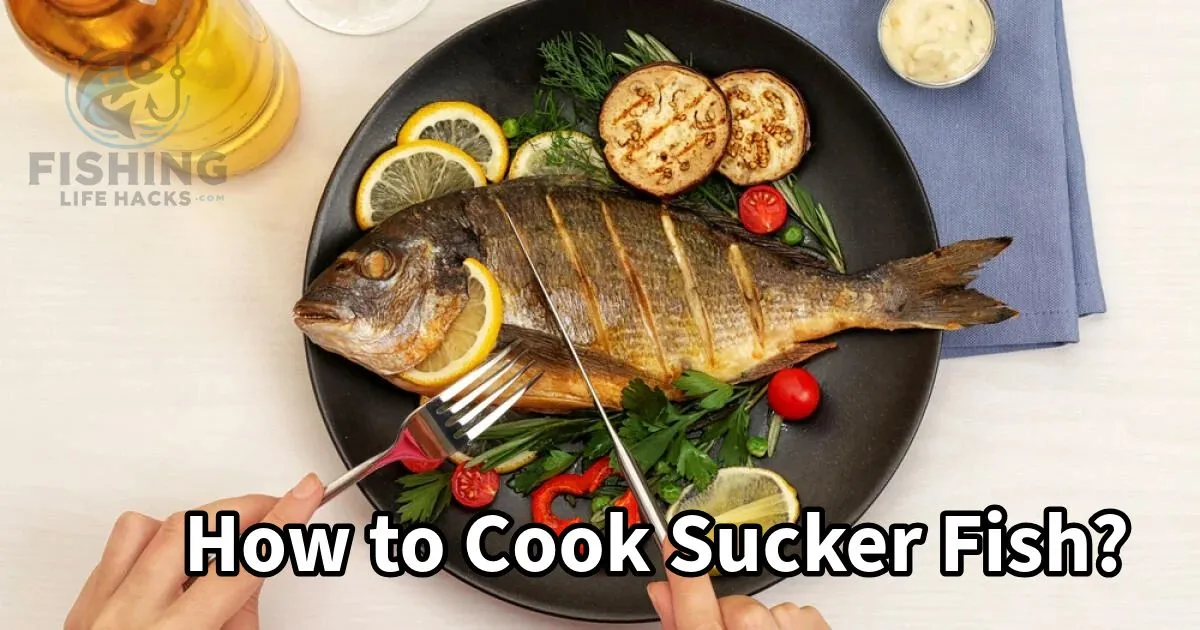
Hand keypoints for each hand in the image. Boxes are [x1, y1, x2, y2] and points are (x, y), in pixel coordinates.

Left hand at [65, 474, 323, 629]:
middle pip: (195, 530)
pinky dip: (154, 541)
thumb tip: (251, 566)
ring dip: (195, 527)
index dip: (282, 523)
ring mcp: (100, 608)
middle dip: (244, 511)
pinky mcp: (83, 603)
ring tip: (219, 548)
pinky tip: (174, 561)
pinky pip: (121, 545)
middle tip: (275, 511)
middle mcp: (131, 620)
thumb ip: (240, 614)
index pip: (242, 565)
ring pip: (151, 527)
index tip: (305, 494)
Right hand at [647, 544, 829, 629]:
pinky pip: (801, 614)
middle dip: (730, 616)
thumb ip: (681, 628)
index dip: (683, 571)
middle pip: (740, 609)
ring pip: (773, 610)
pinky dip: (791, 626)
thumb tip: (663, 595)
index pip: (696, 612)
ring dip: (763, 625)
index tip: (676, 542)